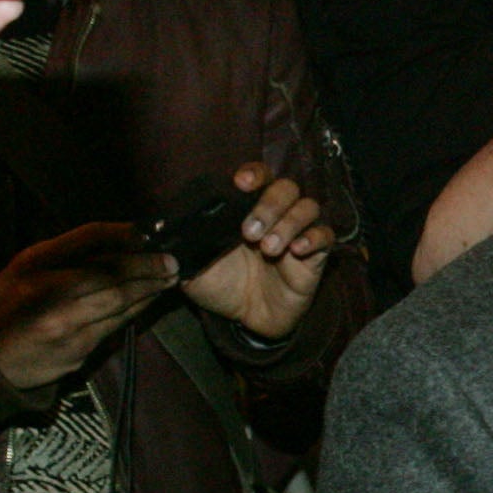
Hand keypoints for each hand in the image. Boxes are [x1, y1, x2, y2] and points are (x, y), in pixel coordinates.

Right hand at [0, 220, 176, 390]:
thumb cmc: (14, 302)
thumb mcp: (29, 266)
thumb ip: (70, 251)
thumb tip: (126, 236)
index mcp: (34, 262)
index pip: (88, 238)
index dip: (125, 234)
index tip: (150, 233)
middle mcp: (47, 291)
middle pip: (110, 272)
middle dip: (147, 266)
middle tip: (172, 261)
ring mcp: (63, 322)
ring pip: (119, 301)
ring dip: (150, 288)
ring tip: (169, 278)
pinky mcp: (77, 348)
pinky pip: (116, 324)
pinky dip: (138, 310)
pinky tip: (151, 300)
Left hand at [177, 162, 336, 340]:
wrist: (246, 318)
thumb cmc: (222, 287)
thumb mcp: (193, 270)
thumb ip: (184, 251)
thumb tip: (167, 236)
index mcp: (247, 209)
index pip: (259, 176)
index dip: (254, 174)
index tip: (242, 184)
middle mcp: (276, 215)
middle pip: (286, 188)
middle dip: (268, 205)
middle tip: (249, 233)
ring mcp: (298, 233)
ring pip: (308, 207)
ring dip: (289, 223)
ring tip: (268, 249)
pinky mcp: (316, 256)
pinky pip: (325, 235)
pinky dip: (313, 238)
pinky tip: (296, 251)